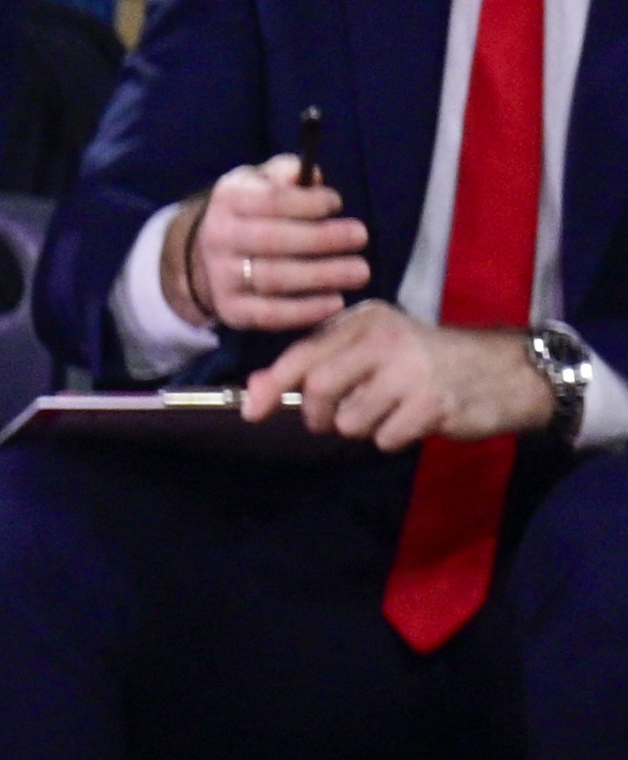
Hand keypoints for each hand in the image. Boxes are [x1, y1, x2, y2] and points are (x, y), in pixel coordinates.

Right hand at [169, 154, 367, 336]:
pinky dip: (304, 311)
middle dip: (322, 238)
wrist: (207, 257)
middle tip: (361, 236)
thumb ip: (286, 173)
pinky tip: (336, 302)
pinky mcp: (230, 310)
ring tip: (360, 271)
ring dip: (322, 276)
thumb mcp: (261, 183)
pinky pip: (268, 315)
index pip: (268, 200)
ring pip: (273, 278)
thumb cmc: (253, 213)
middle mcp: (218, 237)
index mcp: (227, 200)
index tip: (336, 203)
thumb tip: (311, 176)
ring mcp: (221, 276)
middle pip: (272, 240)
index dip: (307, 202)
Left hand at [240, 304, 555, 449]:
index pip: (303, 352)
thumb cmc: (425, 362)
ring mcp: (410, 370)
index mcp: (364, 320)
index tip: (253, 411)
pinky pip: (385, 438)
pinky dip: (393, 439)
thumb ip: (316, 367)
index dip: (272, 385)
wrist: (506, 372)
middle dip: (318, 415)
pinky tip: (415, 420)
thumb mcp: (371, 351)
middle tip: (336, 420)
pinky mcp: (433, 402)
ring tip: (390, 412)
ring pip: (349, 420)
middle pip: (318, 388)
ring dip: (362, 428)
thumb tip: (253, 393)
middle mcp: (384, 338)